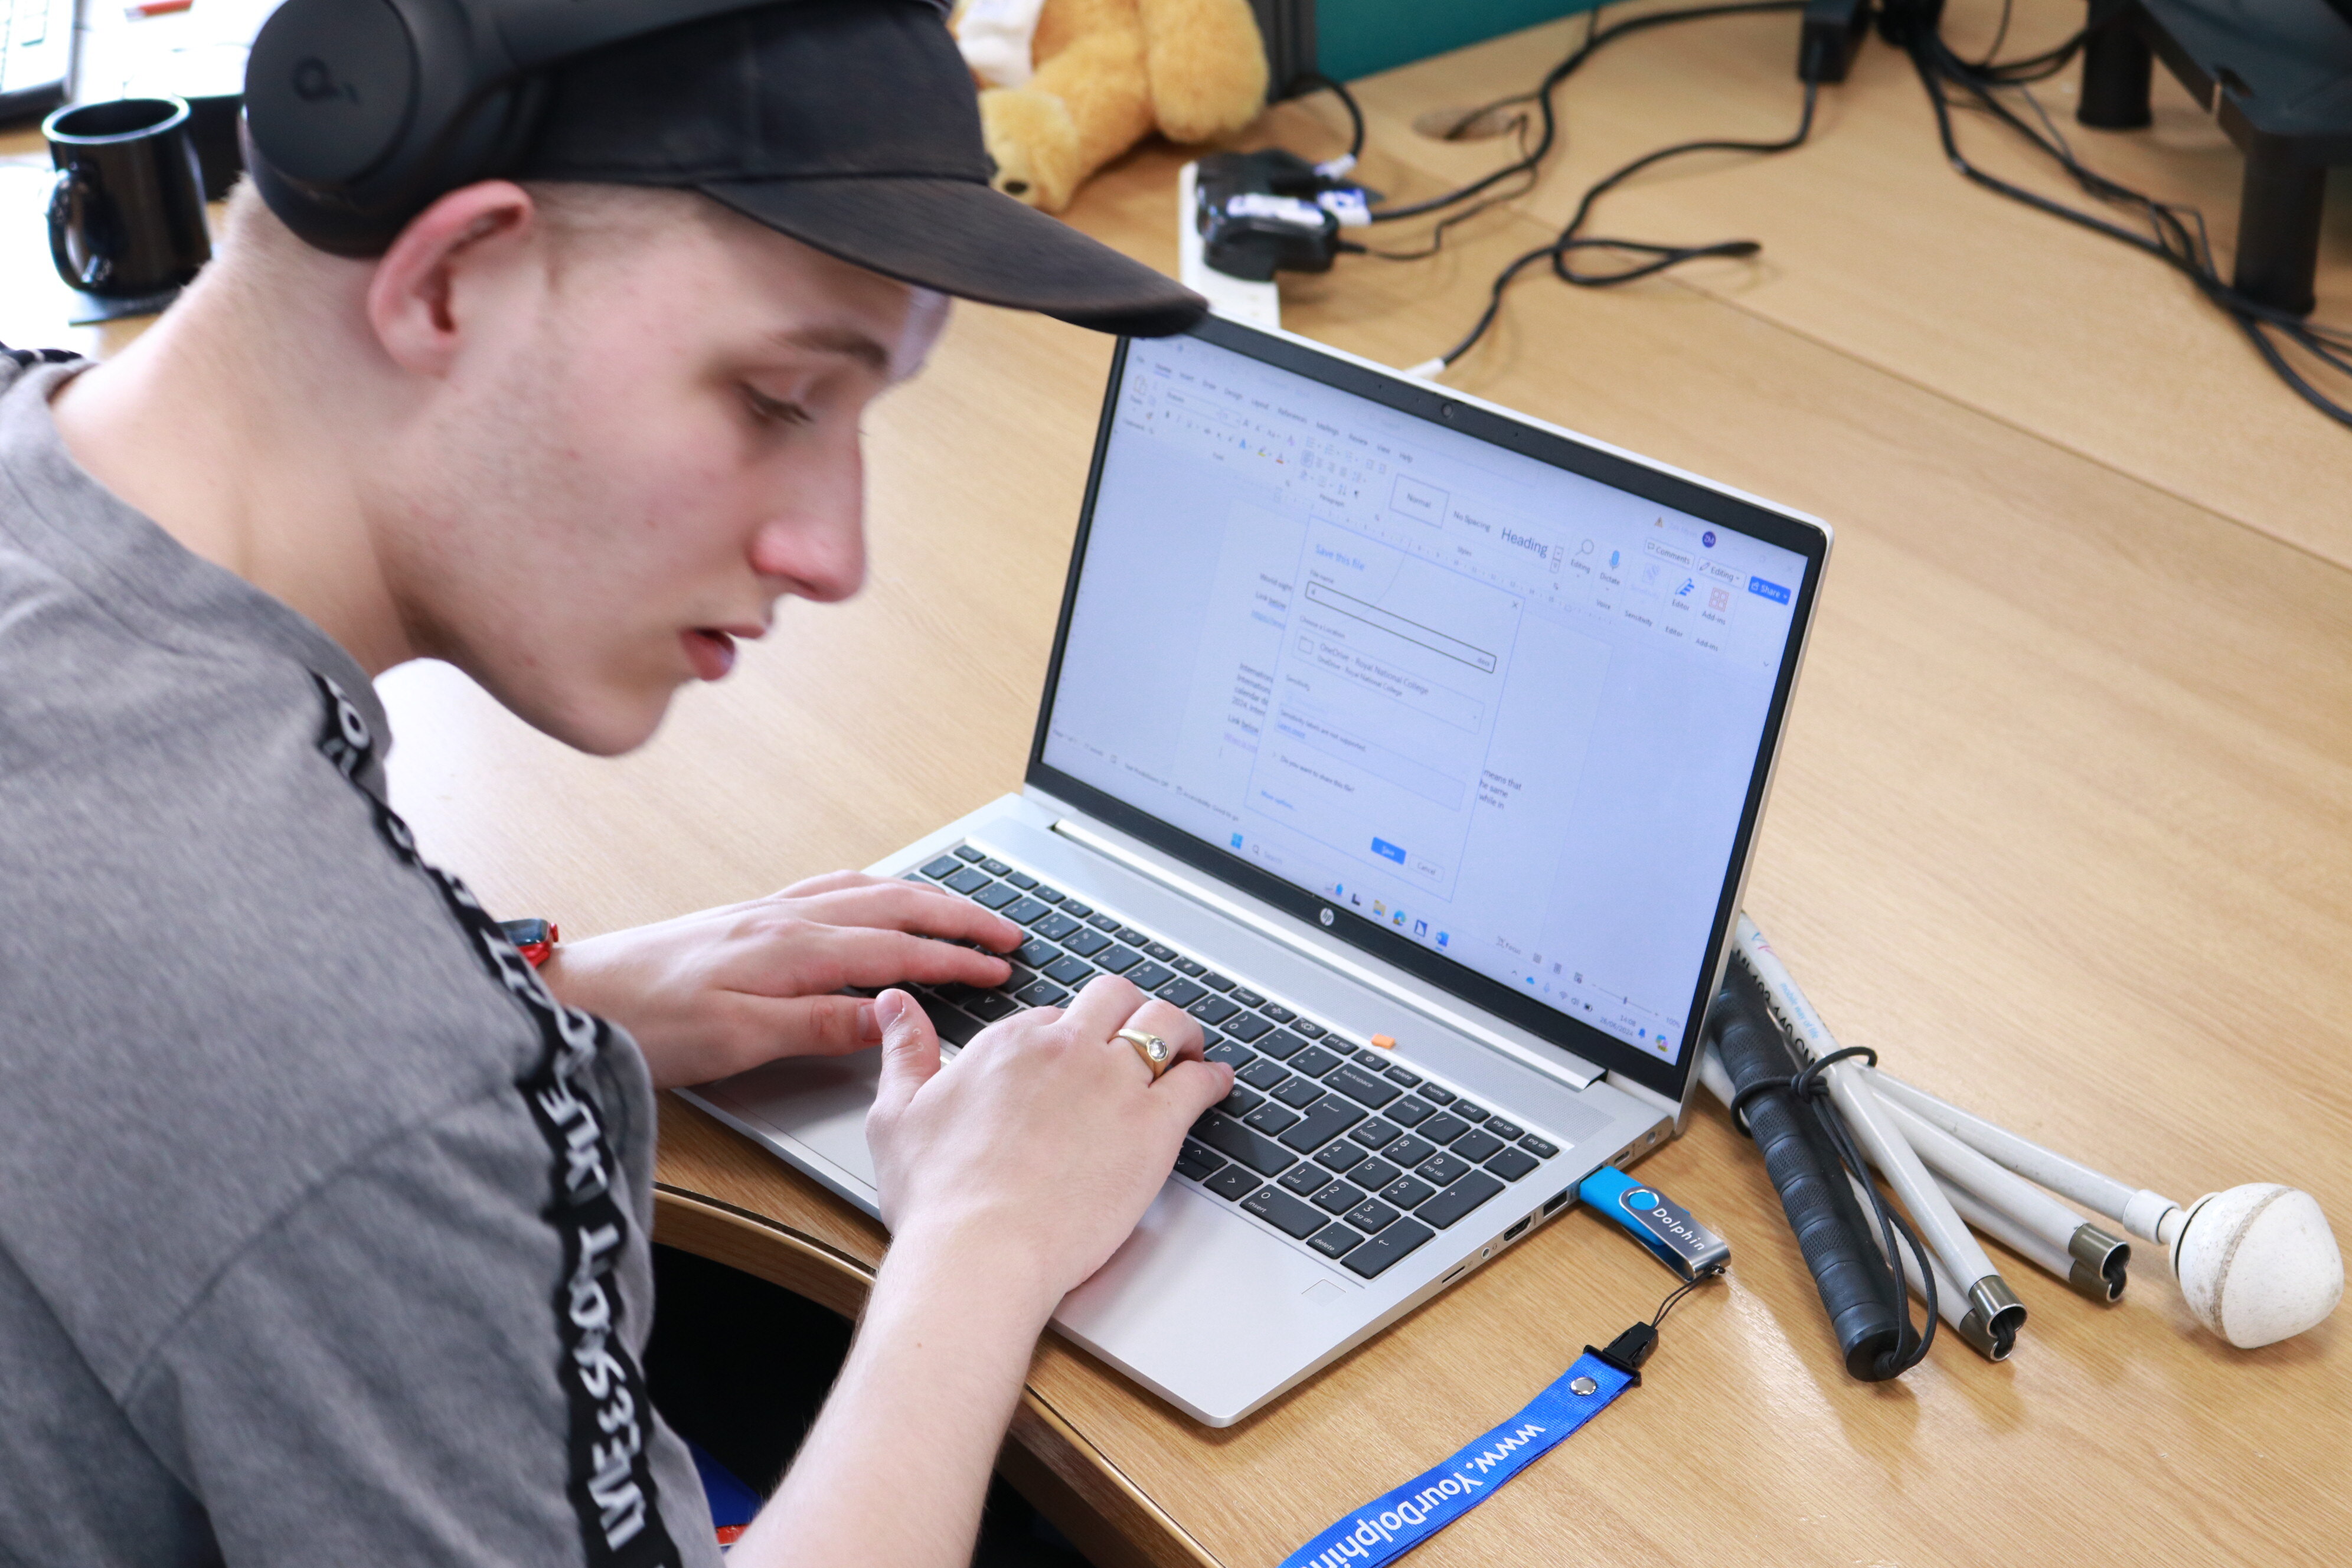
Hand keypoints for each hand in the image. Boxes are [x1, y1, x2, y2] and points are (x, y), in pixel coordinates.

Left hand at [539, 871, 1021, 1088]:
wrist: (574, 995)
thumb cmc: (645, 1022)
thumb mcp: (736, 1040)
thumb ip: (816, 1024)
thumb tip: (886, 1015)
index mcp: (790, 948)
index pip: (896, 949)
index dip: (955, 959)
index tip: (1002, 966)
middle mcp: (783, 918)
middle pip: (893, 905)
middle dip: (958, 915)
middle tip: (1009, 929)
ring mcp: (765, 912)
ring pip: (866, 890)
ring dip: (924, 897)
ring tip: (964, 909)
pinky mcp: (746, 918)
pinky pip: (831, 889)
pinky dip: (876, 889)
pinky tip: (881, 897)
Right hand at [864, 975, 1233, 1312]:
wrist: (980, 1251)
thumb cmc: (938, 1198)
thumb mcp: (898, 1114)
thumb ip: (904, 1052)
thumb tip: (894, 1006)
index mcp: (1009, 1045)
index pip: (1055, 1017)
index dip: (1068, 1036)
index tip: (1075, 1058)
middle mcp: (1066, 1050)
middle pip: (1115, 999)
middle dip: (1129, 1011)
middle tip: (1139, 1033)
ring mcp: (1115, 1083)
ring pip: (1165, 1024)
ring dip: (1178, 1031)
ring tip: (1186, 1048)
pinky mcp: (1154, 1124)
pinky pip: (1198, 1081)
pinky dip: (1211, 1077)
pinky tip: (1214, 1083)